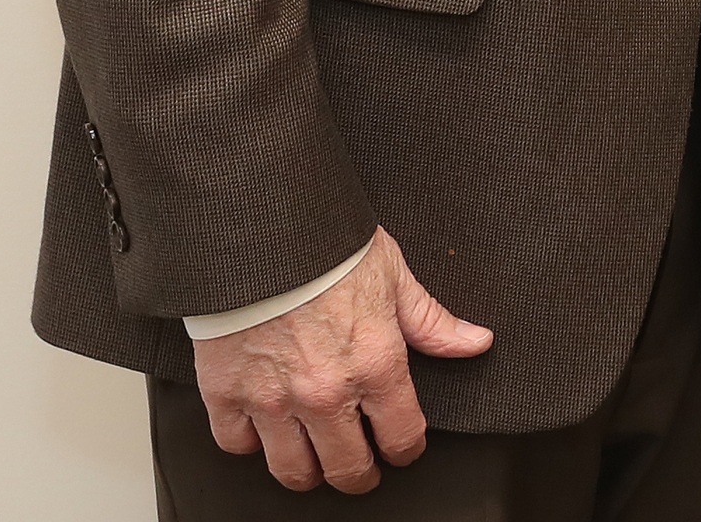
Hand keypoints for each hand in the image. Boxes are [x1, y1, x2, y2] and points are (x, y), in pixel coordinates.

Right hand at [192, 228, 490, 493]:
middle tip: (359, 467)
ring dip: (308, 470)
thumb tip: (474, 342)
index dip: (407, 448)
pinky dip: (250, 442)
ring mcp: (273, 398)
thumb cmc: (326, 246)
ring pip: (293, 471)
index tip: (402, 446)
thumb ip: (432, 321)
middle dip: (359, 474)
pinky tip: (264, 428)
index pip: (402, 438)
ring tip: (314, 457)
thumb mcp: (394, 276)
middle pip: (347, 470)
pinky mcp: (226, 393)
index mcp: (376, 365)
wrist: (260, 227)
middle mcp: (326, 392)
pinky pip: (237, 445)